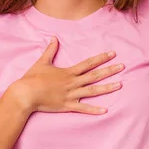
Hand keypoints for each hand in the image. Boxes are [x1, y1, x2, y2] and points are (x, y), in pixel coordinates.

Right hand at [8, 37, 123, 114]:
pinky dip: (94, 110)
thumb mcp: (42, 62)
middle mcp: (72, 83)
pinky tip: (105, 110)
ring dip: (107, 88)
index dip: (101, 58)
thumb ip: (50, 50)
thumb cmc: (32, 78)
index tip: (112, 54)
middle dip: (109, 70)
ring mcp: (71, 95)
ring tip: (120, 85)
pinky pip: (83, 109)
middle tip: (123, 66)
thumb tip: (53, 37)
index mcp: (68, 72)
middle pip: (95, 75)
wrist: (25, 94)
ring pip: (93, 91)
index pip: (88, 63)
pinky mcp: (67, 106)